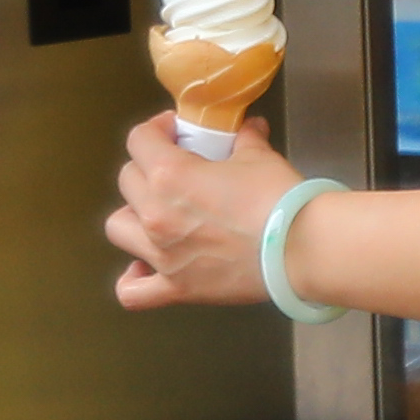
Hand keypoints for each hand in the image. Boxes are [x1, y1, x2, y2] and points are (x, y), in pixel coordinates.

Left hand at [106, 108, 297, 311]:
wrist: (301, 248)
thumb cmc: (278, 198)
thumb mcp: (259, 157)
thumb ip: (244, 139)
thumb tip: (249, 127)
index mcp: (170, 175)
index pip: (139, 140)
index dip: (156, 129)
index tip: (174, 132)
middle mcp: (155, 214)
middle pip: (128, 180)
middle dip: (148, 168)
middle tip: (176, 170)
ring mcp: (161, 254)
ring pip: (118, 227)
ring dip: (133, 215)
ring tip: (157, 213)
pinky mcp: (177, 287)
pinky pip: (133, 292)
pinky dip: (133, 279)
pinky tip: (144, 268)